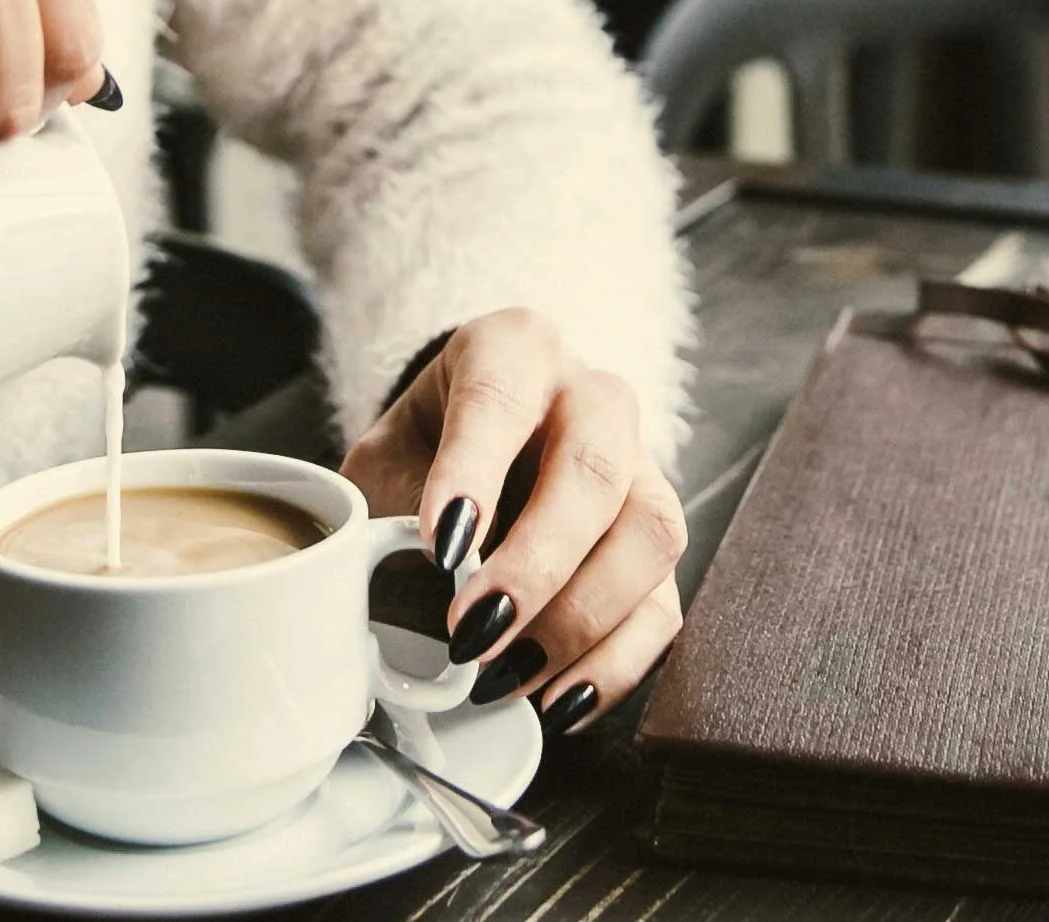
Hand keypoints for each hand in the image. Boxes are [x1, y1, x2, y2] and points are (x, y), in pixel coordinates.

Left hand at [340, 310, 683, 735]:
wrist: (471, 449)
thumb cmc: (424, 453)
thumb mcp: (385, 462)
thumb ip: (389, 517)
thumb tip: (402, 604)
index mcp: (514, 350)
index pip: (500, 397)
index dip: (473, 472)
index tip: (439, 544)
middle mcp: (592, 399)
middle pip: (594, 471)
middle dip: (537, 564)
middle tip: (472, 632)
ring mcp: (641, 468)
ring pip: (649, 535)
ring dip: (580, 620)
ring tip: (506, 677)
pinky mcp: (656, 542)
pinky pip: (663, 604)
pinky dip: (614, 664)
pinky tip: (558, 698)